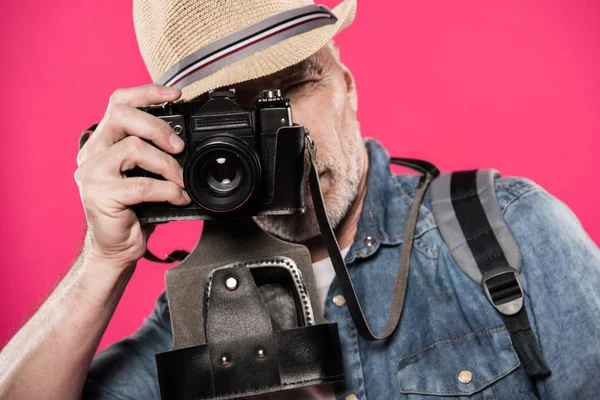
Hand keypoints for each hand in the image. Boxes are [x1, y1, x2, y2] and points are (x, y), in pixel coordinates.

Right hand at [75, 84, 191, 269]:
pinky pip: (141, 184)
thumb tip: (185, 141)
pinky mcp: (100, 194)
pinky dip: (167, 190)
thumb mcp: (145, 174)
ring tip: (180, 179)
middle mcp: (91, 152)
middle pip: (121, 116)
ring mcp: (91, 172)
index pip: (118, 102)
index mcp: (102, 142)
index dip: (147, 93)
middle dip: (158, 127)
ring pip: (133, 147)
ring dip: (167, 163)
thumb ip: (154, 153)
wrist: (116, 247)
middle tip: (179, 147)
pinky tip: (178, 198)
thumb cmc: (133, 210)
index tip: (175, 94)